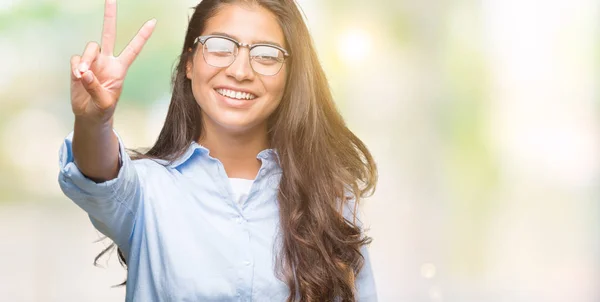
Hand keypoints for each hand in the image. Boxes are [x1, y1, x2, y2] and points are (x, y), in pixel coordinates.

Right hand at [70, 0, 155, 123]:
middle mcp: (107, 61)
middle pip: (108, 34)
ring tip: (83, 75)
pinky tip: (78, 77)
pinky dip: (77, 67)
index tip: (153, 21)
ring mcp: (93, 62)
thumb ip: (95, 88)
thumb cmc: (102, 110)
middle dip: (109, 17)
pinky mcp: (79, 66)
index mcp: (120, 69)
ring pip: (90, 48)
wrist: (90, 115)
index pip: (133, 49)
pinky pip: (77, 59)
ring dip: (87, 59)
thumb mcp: (104, 103)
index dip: (142, 36)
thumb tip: (84, 72)